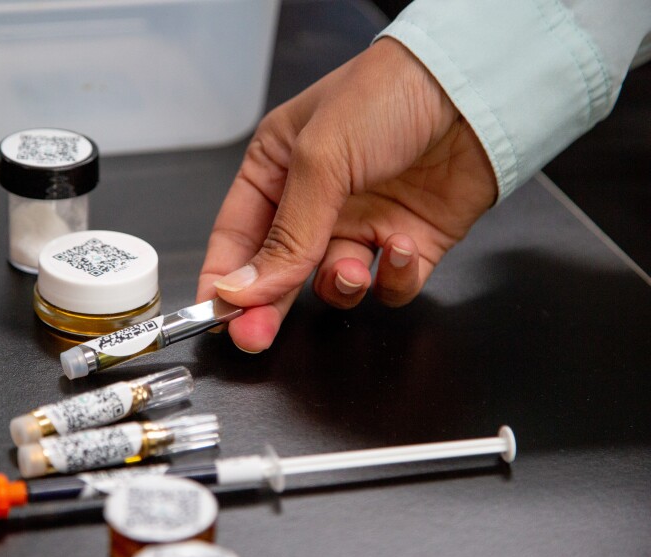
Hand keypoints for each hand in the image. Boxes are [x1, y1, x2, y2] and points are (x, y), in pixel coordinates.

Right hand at [196, 38, 496, 351]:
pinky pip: (388, 285)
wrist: (474, 88)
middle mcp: (315, 201)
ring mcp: (362, 223)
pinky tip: (400, 248)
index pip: (237, 236)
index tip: (214, 319)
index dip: (223, 280)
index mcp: (277, 169)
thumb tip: (241, 289)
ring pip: (333, 284)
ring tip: (354, 267)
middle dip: (267, 305)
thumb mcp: (319, 160)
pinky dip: (393, 278)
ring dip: (340, 285)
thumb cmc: (387, 95)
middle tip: (255, 336)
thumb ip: (285, 235)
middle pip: (278, 271)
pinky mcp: (407, 241)